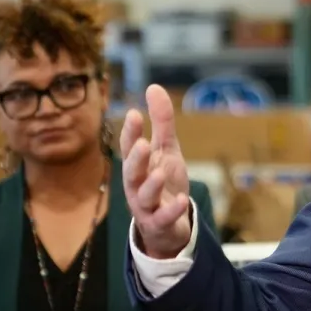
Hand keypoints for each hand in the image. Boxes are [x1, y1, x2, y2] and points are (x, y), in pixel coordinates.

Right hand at [121, 85, 191, 258]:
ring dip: (150, 185)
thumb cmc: (164, 182)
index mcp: (138, 165)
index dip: (132, 132)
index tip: (136, 114)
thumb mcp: (167, 150)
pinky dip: (170, 210)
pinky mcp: (158, 223)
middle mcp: (136, 185)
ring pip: (144, 196)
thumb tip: (153, 87)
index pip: (130, 147)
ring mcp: (146, 205)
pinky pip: (162, 218)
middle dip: (136, 158)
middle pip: (132, 171)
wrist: (169, 223)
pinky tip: (180, 200)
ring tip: (159, 173)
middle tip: (143, 144)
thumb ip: (161, 122)